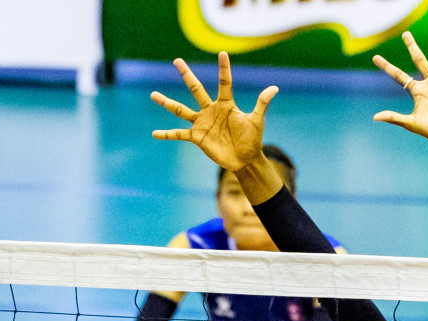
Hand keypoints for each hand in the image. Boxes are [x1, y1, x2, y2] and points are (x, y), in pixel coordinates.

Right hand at [151, 52, 276, 172]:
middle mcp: (211, 110)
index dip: (223, 68)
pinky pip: (178, 134)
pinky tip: (155, 133)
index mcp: (226, 104)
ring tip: (153, 94)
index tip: (222, 53)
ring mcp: (201, 123)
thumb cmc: (252, 139)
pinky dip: (167, 134)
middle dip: (186, 75)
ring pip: (180, 109)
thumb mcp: (256, 120)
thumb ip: (261, 104)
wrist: (244, 159)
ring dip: (167, 103)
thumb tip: (274, 88)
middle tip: (177, 61)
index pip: (224, 82)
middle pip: (195, 89)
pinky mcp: (196, 137)